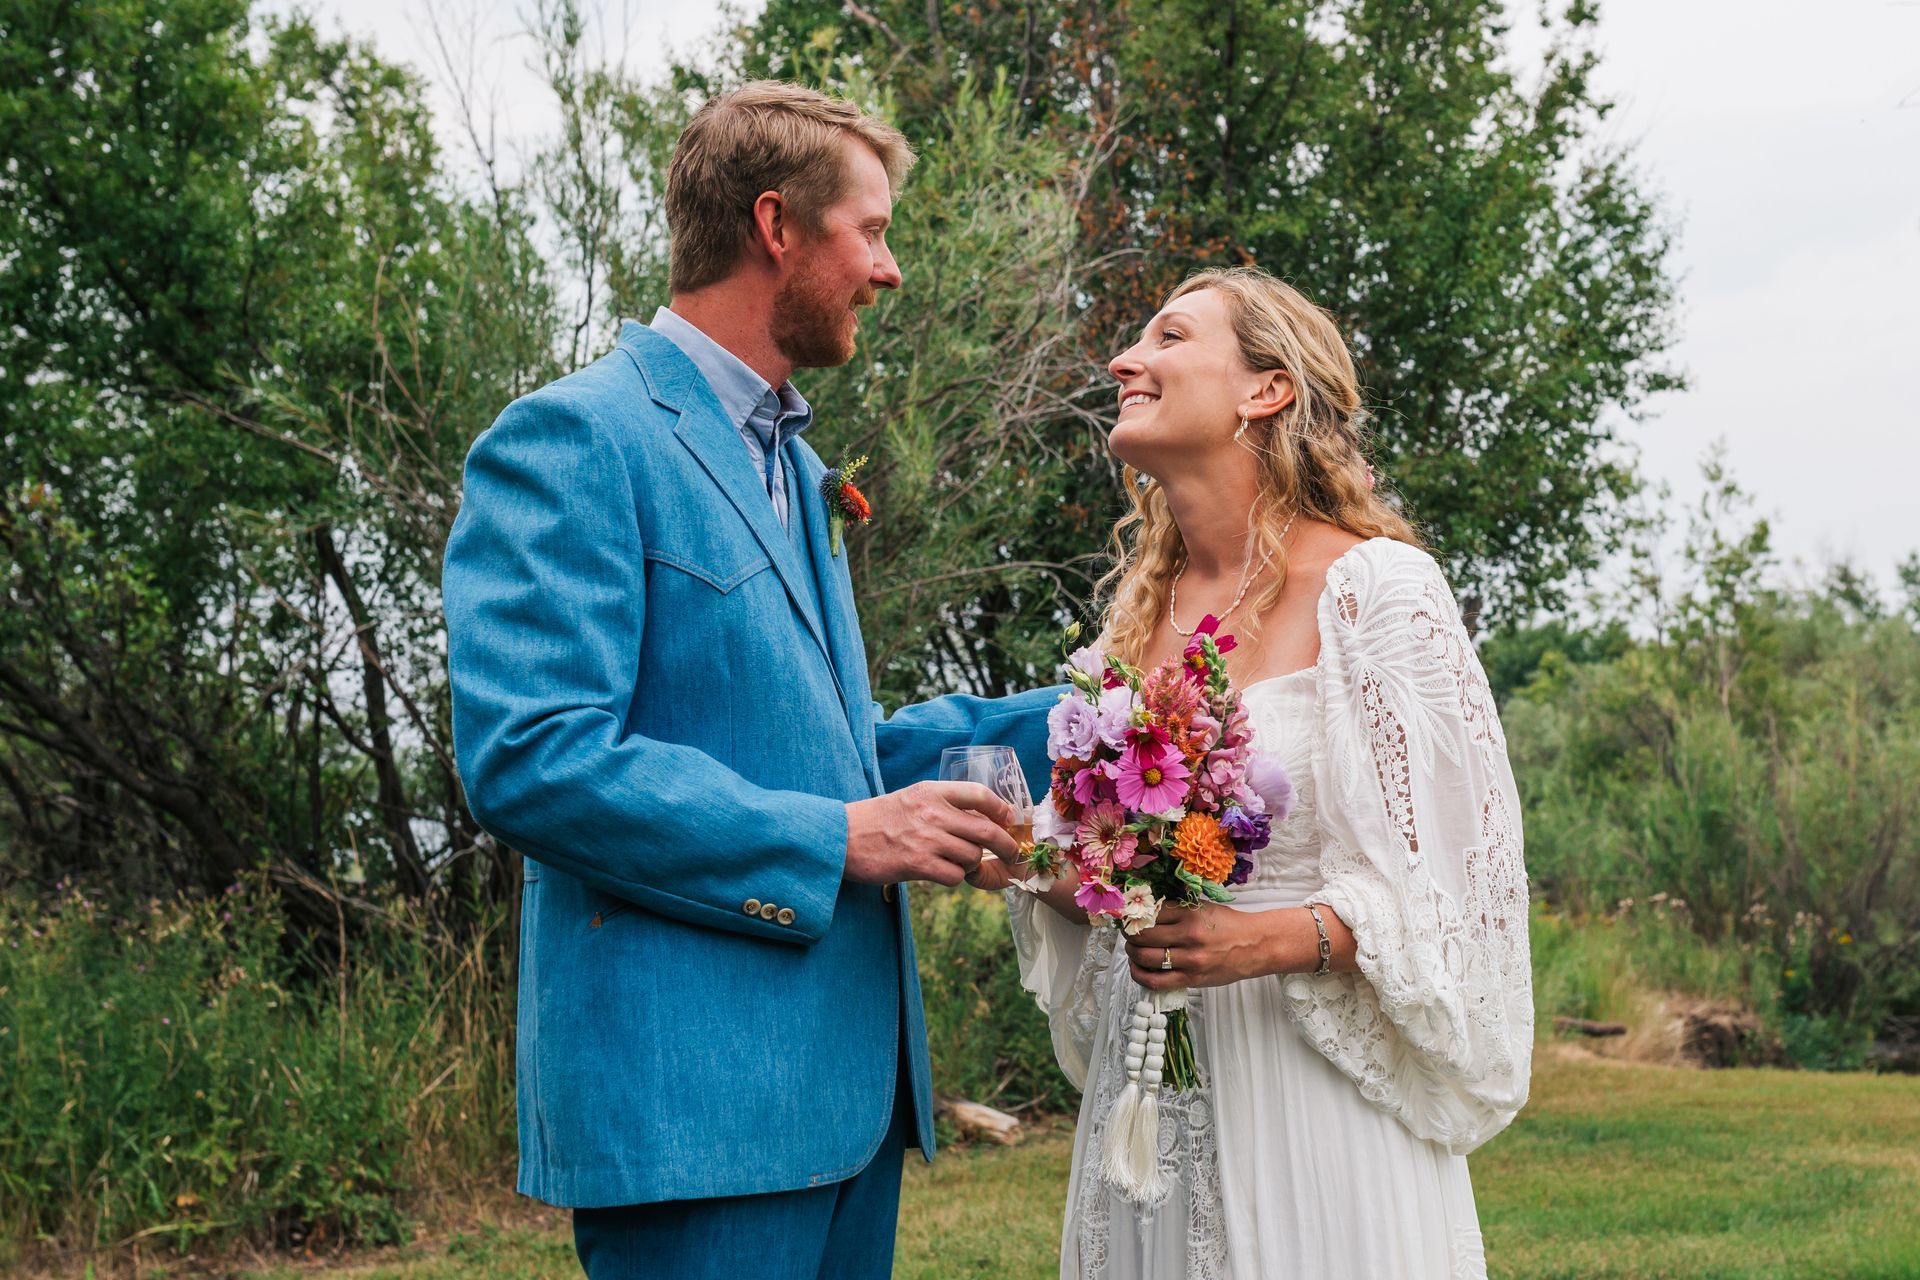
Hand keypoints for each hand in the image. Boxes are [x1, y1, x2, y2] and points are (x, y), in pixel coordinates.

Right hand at [844, 781, 1019, 886]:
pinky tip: (941, 873)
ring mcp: (926, 839)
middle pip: (986, 830)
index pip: (979, 794)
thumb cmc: (879, 819)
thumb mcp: (912, 798)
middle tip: (1011, 853)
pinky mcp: (917, 864)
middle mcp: (932, 812)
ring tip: (957, 862)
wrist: (843, 837)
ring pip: (972, 856)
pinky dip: (954, 878)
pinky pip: (955, 876)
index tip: (1008, 819)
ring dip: (971, 863)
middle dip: (1006, 845)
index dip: (1001, 808)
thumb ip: (943, 804)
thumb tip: (980, 818)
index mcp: (932, 791)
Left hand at [1125, 902, 1279, 989]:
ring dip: (1132, 953)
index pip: (1150, 912)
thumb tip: (1144, 912)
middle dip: (1129, 934)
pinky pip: (1156, 981)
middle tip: (1128, 933)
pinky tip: (1137, 969)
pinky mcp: (1191, 979)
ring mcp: (1190, 959)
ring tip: (1133, 949)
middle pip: (1142, 935)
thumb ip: (1176, 910)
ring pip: (1145, 957)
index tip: (1130, 917)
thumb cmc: (1228, 925)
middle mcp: (1189, 935)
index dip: (1135, 915)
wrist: (1254, 946)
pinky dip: (1140, 975)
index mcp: (1191, 913)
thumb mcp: (1203, 908)